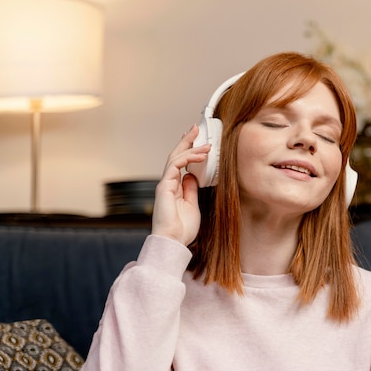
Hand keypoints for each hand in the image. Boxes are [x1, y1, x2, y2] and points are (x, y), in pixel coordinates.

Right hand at [151, 124, 210, 245]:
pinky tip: (200, 155)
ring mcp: (165, 184)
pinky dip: (188, 158)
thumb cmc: (182, 229)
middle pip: (176, 156)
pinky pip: (175, 165)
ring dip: (191, 147)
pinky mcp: (164, 186)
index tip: (197, 141)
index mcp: (175, 188)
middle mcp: (168, 183)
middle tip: (196, 129)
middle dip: (186, 141)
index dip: (188, 151)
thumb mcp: (192, 205)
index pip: (180, 164)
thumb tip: (192, 176)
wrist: (173, 241)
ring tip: (205, 143)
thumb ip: (191, 189)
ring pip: (175, 158)